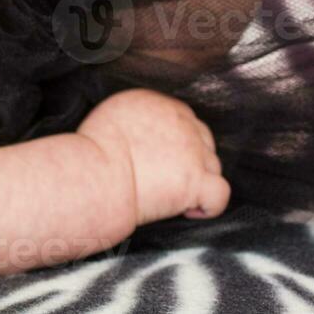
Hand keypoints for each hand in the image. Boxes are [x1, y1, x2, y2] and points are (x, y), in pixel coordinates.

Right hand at [78, 89, 229, 226]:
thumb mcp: (111, 114)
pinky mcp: (197, 182)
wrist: (96, 175)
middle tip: (166, 174)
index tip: (161, 154)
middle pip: (203, 139)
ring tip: (172, 193)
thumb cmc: (93, 149)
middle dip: (190, 157)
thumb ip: (137, 115)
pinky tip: (190, 210)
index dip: (176, 139)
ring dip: (197, 178)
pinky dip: (209, 205)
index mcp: (159, 104)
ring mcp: (193, 153)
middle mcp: (181, 123)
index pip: (184, 118)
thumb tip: (141, 129)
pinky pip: (220, 195)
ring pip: (213, 165)